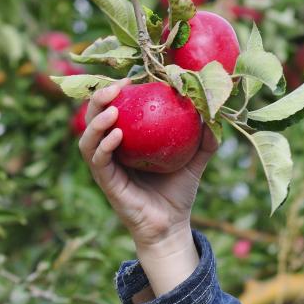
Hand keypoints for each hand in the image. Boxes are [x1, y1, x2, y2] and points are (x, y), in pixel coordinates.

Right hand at [77, 77, 219, 244]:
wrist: (172, 226)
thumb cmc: (179, 192)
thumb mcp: (196, 161)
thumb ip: (205, 139)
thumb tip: (215, 112)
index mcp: (127, 143)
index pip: (114, 110)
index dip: (116, 93)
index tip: (131, 77)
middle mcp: (111, 152)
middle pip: (93, 119)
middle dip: (97, 99)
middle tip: (115, 86)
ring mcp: (106, 168)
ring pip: (88, 139)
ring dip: (95, 121)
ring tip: (112, 108)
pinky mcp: (106, 184)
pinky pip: (99, 161)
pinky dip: (104, 146)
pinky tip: (117, 134)